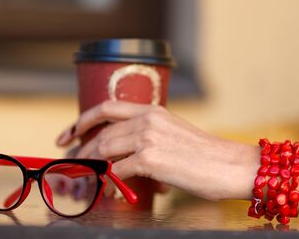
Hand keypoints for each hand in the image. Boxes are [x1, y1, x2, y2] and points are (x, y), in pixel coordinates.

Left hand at [57, 101, 257, 199]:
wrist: (231, 165)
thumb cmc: (205, 155)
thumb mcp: (173, 135)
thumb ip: (147, 140)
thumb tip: (123, 161)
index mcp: (153, 110)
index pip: (107, 107)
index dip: (82, 120)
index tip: (68, 134)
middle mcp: (148, 119)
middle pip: (101, 132)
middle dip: (81, 150)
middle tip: (71, 164)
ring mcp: (149, 137)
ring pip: (104, 149)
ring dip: (91, 166)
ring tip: (86, 179)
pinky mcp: (151, 158)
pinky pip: (117, 171)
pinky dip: (108, 183)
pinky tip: (107, 192)